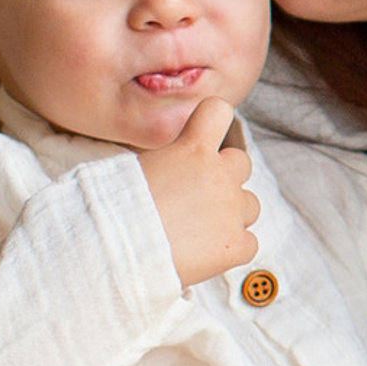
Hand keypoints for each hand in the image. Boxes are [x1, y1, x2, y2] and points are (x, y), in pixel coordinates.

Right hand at [137, 97, 259, 287]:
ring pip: (250, 205)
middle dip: (225, 177)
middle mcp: (219, 175)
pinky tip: (204, 254)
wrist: (118, 252)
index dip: (213, 123)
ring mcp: (231, 211)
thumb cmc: (116, 211)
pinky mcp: (236, 245)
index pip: (219, 111)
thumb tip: (170, 166)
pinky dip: (231, 249)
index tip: (204, 139)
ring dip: (231, 214)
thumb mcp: (136, 168)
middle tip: (195, 198)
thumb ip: (167, 160)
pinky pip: (249, 242)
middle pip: (242, 163)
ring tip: (197, 230)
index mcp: (193, 149)